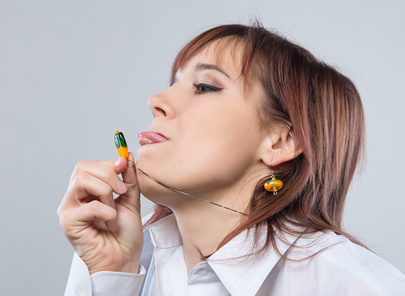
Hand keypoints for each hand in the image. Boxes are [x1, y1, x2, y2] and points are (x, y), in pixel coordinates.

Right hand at [57, 152, 142, 273]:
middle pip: (82, 168)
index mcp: (85, 190)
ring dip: (106, 192)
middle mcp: (73, 197)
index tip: (125, 167)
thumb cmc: (124, 232)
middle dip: (109, 175)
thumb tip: (127, 156)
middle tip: (122, 191)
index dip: (108, 163)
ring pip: (82, 180)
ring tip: (114, 208)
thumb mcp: (130, 198)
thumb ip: (127, 178)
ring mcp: (68, 210)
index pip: (89, 164)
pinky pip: (90, 206)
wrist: (124, 258)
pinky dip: (108, 212)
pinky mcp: (69, 223)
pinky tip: (110, 224)